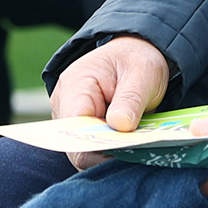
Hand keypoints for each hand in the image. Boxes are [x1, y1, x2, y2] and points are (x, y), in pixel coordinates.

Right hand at [48, 35, 170, 170]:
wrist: (134, 56)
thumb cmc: (136, 60)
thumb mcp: (143, 73)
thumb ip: (131, 99)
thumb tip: (120, 127)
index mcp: (75, 85)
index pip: (75, 126)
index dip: (96, 144)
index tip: (123, 149)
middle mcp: (65, 104)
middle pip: (78, 144)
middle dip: (106, 150)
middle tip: (136, 150)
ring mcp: (71, 119)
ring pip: (85, 150)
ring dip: (111, 151)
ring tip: (136, 146)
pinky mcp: (82, 130)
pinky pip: (93, 149)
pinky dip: (112, 150)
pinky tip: (130, 146)